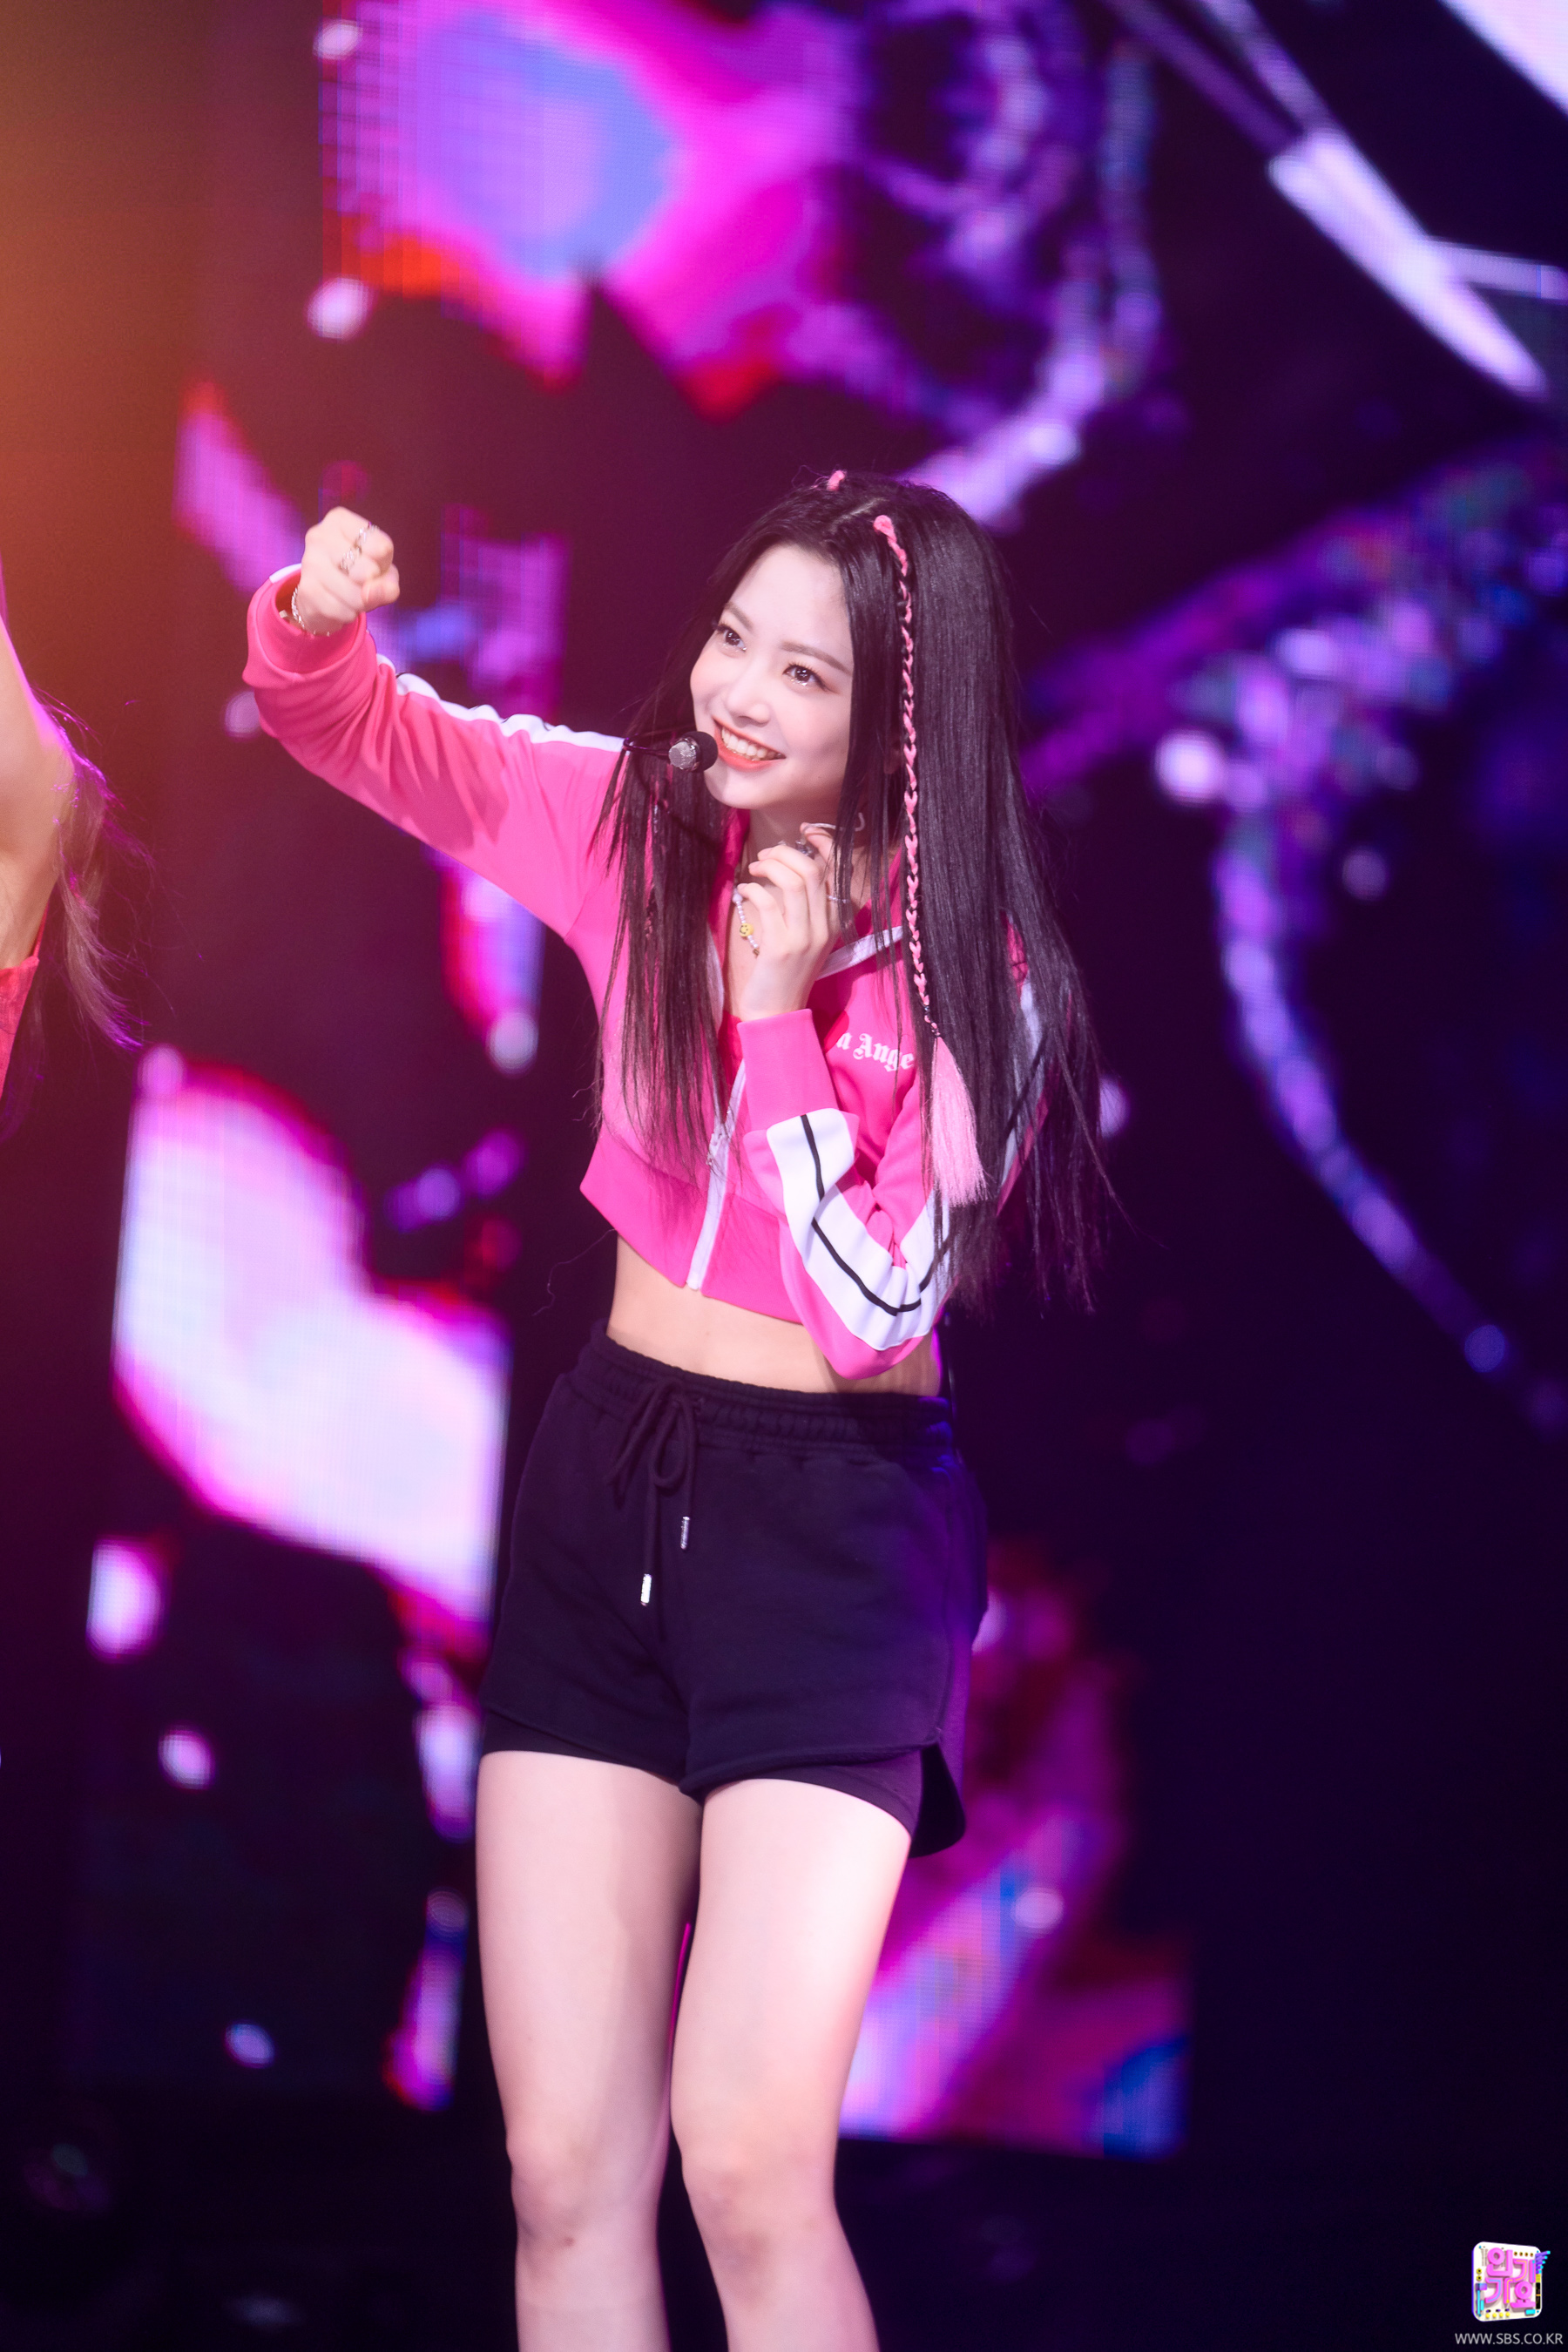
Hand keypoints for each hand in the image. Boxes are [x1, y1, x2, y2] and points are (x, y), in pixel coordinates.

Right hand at [284, 507, 399, 635]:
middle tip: (361, 581)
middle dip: (373, 585)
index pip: (381, 547)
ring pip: (357, 595)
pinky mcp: (306, 590)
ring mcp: (309, 562)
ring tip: (351, 594)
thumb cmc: (358, 575)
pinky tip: (339, 604)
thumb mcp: (382, 572)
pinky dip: (349, 613)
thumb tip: (370, 593)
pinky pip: (343, 610)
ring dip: (362, 603)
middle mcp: (319, 535)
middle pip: (368, 571)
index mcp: (339, 520)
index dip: (384, 564)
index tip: (372, 561)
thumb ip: (388, 582)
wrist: (322, 597)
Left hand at [733, 827, 835, 1018]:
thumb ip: (805, 903)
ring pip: (796, 882)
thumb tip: (787, 863)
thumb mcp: (806, 934)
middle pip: (814, 870)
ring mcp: (806, 938)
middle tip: (765, 856)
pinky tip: (744, 891)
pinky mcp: (782, 948)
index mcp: (837, 919)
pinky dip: (754, 889)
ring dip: (770, 867)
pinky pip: (769, 903)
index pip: (839, 869)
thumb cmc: (786, 969)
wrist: (778, 1010)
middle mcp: (827, 926)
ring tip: (754, 869)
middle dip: (786, 853)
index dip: (823, 842)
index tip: (803, 832)